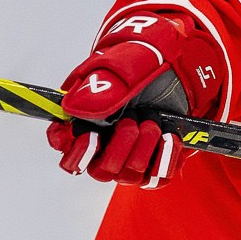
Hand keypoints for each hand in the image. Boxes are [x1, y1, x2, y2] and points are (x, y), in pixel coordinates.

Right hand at [46, 9, 226, 187]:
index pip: (63, 145)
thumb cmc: (141, 62)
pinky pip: (157, 177)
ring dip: (143, 149)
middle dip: (119, 148)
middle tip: (132, 121)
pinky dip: (165, 158)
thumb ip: (100, 85)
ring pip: (127, 175)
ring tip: (153, 122)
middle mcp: (103, 142)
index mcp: (82, 116)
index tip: (89, 135)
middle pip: (98, 170)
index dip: (74, 149)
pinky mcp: (154, 162)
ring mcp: (129, 156)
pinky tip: (169, 135)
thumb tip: (75, 107)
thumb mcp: (121, 64)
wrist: (177, 64)